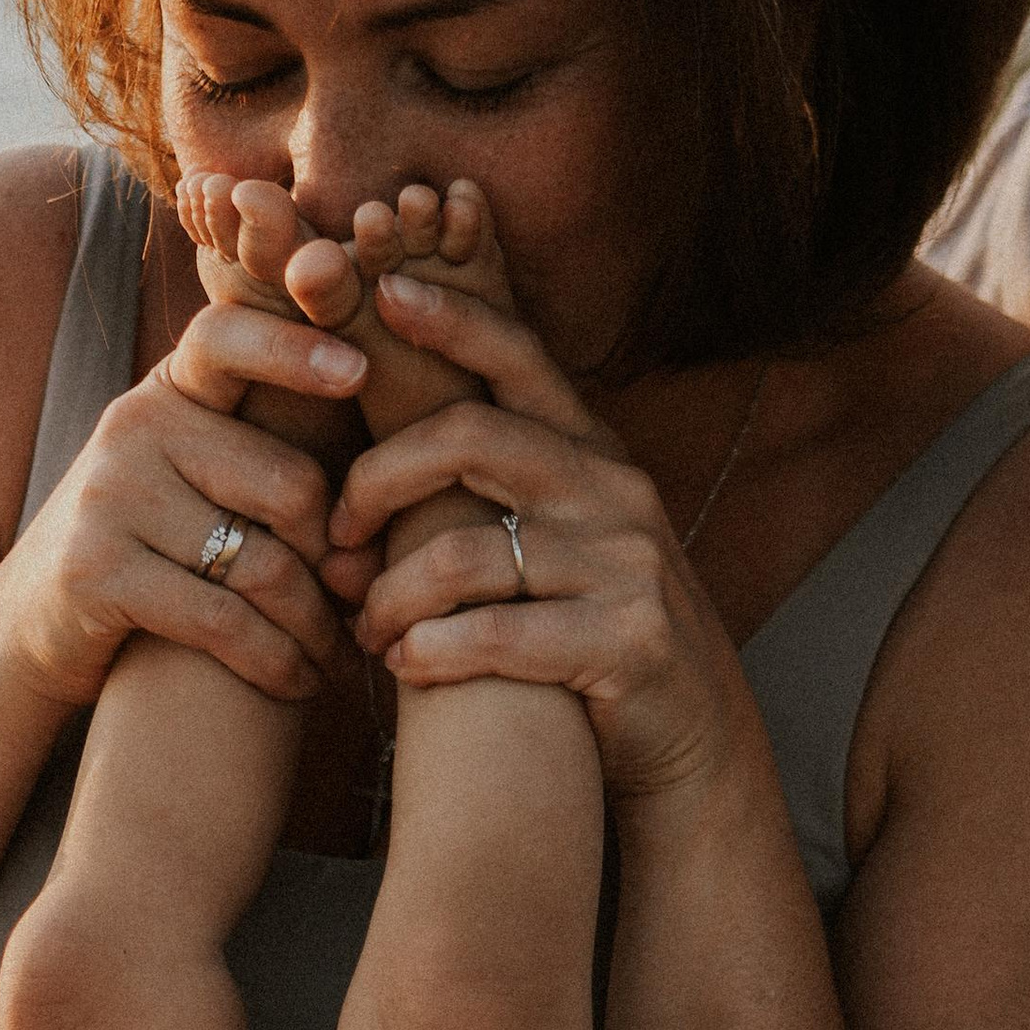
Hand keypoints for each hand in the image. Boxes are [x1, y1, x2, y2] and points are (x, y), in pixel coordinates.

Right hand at [0, 297, 374, 714]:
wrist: (26, 626)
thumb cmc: (143, 553)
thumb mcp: (190, 483)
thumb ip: (262, 470)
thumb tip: (374, 531)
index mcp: (166, 392)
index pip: (226, 339)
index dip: (293, 347)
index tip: (358, 372)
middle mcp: (132, 428)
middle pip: (288, 485)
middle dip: (339, 561)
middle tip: (363, 604)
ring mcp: (110, 497)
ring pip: (265, 565)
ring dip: (316, 628)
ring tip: (337, 657)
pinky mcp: (98, 572)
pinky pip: (224, 621)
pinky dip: (275, 663)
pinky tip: (298, 684)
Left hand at [324, 281, 759, 808]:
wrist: (694, 737)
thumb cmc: (594, 635)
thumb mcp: (561, 543)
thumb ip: (498, 493)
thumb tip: (377, 464)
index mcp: (592, 454)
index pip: (518, 357)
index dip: (452, 317)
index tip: (383, 291)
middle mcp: (615, 491)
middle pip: (468, 437)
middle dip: (377, 483)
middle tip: (335, 539)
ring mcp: (627, 564)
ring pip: (461, 553)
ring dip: (389, 598)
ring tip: (367, 632)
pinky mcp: (627, 641)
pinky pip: (493, 635)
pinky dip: (430, 654)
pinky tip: (409, 669)